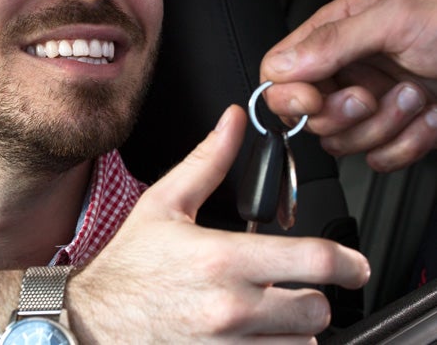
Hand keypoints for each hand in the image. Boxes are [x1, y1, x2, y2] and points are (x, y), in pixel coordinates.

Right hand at [67, 106, 369, 341]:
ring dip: (293, 329)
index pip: (314, 261)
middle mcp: (230, 308)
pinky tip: (251, 334)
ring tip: (264, 313)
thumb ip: (207, 162)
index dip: (348, 262)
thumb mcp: (164, 205)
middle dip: (311, 295)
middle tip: (288, 286)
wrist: (92, 320)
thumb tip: (232, 123)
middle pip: (318, 308)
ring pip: (304, 344)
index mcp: (221, 258)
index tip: (354, 265)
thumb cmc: (128, 266)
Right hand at [260, 0, 436, 170]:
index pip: (280, 73)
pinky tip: (430, 117)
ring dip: (386, 125)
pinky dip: (409, 144)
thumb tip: (281, 65)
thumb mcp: (395, 18)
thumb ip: (331, 41)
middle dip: (344, 113)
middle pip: (308, 115)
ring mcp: (375, 104)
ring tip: (417, 95)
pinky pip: (380, 159)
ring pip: (343, 142)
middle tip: (370, 95)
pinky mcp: (401, 133)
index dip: (290, 94)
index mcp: (335, 34)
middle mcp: (350, 70)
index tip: (313, 100)